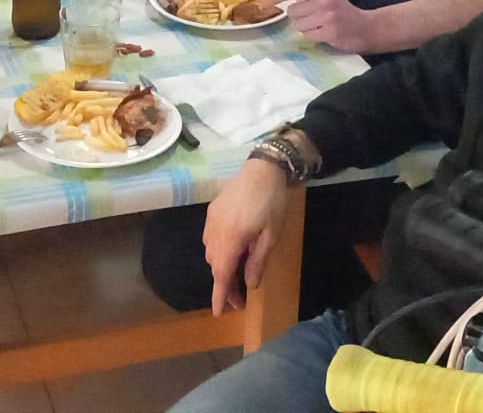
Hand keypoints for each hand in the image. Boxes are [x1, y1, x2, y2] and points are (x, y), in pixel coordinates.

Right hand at [203, 158, 291, 313]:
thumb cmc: (271, 203)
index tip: (218, 312)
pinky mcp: (212, 211)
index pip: (221, 275)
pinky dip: (219, 251)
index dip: (219, 295)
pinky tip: (232, 250)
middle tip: (241, 298)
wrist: (262, 169)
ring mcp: (211, 221)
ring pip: (211, 252)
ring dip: (222, 267)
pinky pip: (210, 238)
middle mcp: (215, 232)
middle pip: (215, 266)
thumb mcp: (271, 236)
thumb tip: (249, 284)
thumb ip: (257, 261)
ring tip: (238, 274)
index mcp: (230, 240)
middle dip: (225, 284)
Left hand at [270, 0, 380, 52]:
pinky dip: (313, 37)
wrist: (367, 27)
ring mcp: (328, 17)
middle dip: (298, 18)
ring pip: (298, 26)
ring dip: (306, 28)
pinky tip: (324, 34)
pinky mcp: (330, 32)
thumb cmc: (343, 11)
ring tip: (320, 26)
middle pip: (292, 12)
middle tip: (312, 19)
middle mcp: (324, 1)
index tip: (263, 2)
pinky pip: (308, 36)